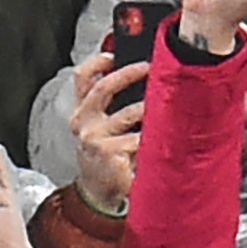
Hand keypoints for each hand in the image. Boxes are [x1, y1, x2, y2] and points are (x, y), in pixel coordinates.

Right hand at [67, 52, 145, 215]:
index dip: (98, 62)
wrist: (98, 192)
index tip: (115, 55)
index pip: (82, 78)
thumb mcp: (101, 125)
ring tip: (164, 110)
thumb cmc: (104, 155)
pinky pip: (140, 137)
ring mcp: (96, 139)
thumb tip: (140, 73)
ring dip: (150, 108)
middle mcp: (84, 123)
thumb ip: (111, 102)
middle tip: (149, 68)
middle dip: (129, 73)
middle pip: (103, 88)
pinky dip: (153, 136)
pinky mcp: (111, 154)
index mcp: (82, 112)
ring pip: (130, 113)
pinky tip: (160, 140)